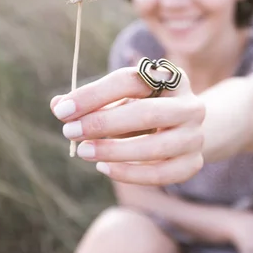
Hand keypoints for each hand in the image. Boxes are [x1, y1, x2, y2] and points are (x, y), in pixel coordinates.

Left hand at [50, 64, 205, 184]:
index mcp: (171, 78)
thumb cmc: (144, 109)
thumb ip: (92, 101)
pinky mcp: (193, 163)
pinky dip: (129, 174)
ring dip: (112, 151)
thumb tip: (58, 105)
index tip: (63, 109)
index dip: (94, 94)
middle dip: (102, 123)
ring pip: (153, 148)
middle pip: (146, 113)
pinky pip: (160, 174)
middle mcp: (190, 105)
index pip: (131, 80)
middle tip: (69, 132)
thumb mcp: (121, 98)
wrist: (185, 130)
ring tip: (83, 151)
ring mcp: (195, 136)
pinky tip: (104, 168)